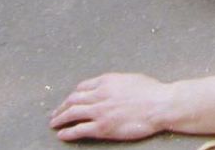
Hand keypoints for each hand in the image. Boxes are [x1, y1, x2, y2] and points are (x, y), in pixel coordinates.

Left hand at [49, 72, 175, 141]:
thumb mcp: (131, 79)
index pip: (82, 87)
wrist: (160, 105)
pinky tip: (62, 135)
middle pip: (73, 100)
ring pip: (72, 113)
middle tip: (55, 113)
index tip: (70, 100)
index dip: (73, 95)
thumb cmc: (152, 92)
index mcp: (106, 81)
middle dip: (61, 107)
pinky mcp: (102, 127)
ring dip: (60, 119)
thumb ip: (116, 83)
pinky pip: (79, 130)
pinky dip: (68, 132)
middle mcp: (99, 95)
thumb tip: (112, 87)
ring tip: (54, 124)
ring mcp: (99, 111)